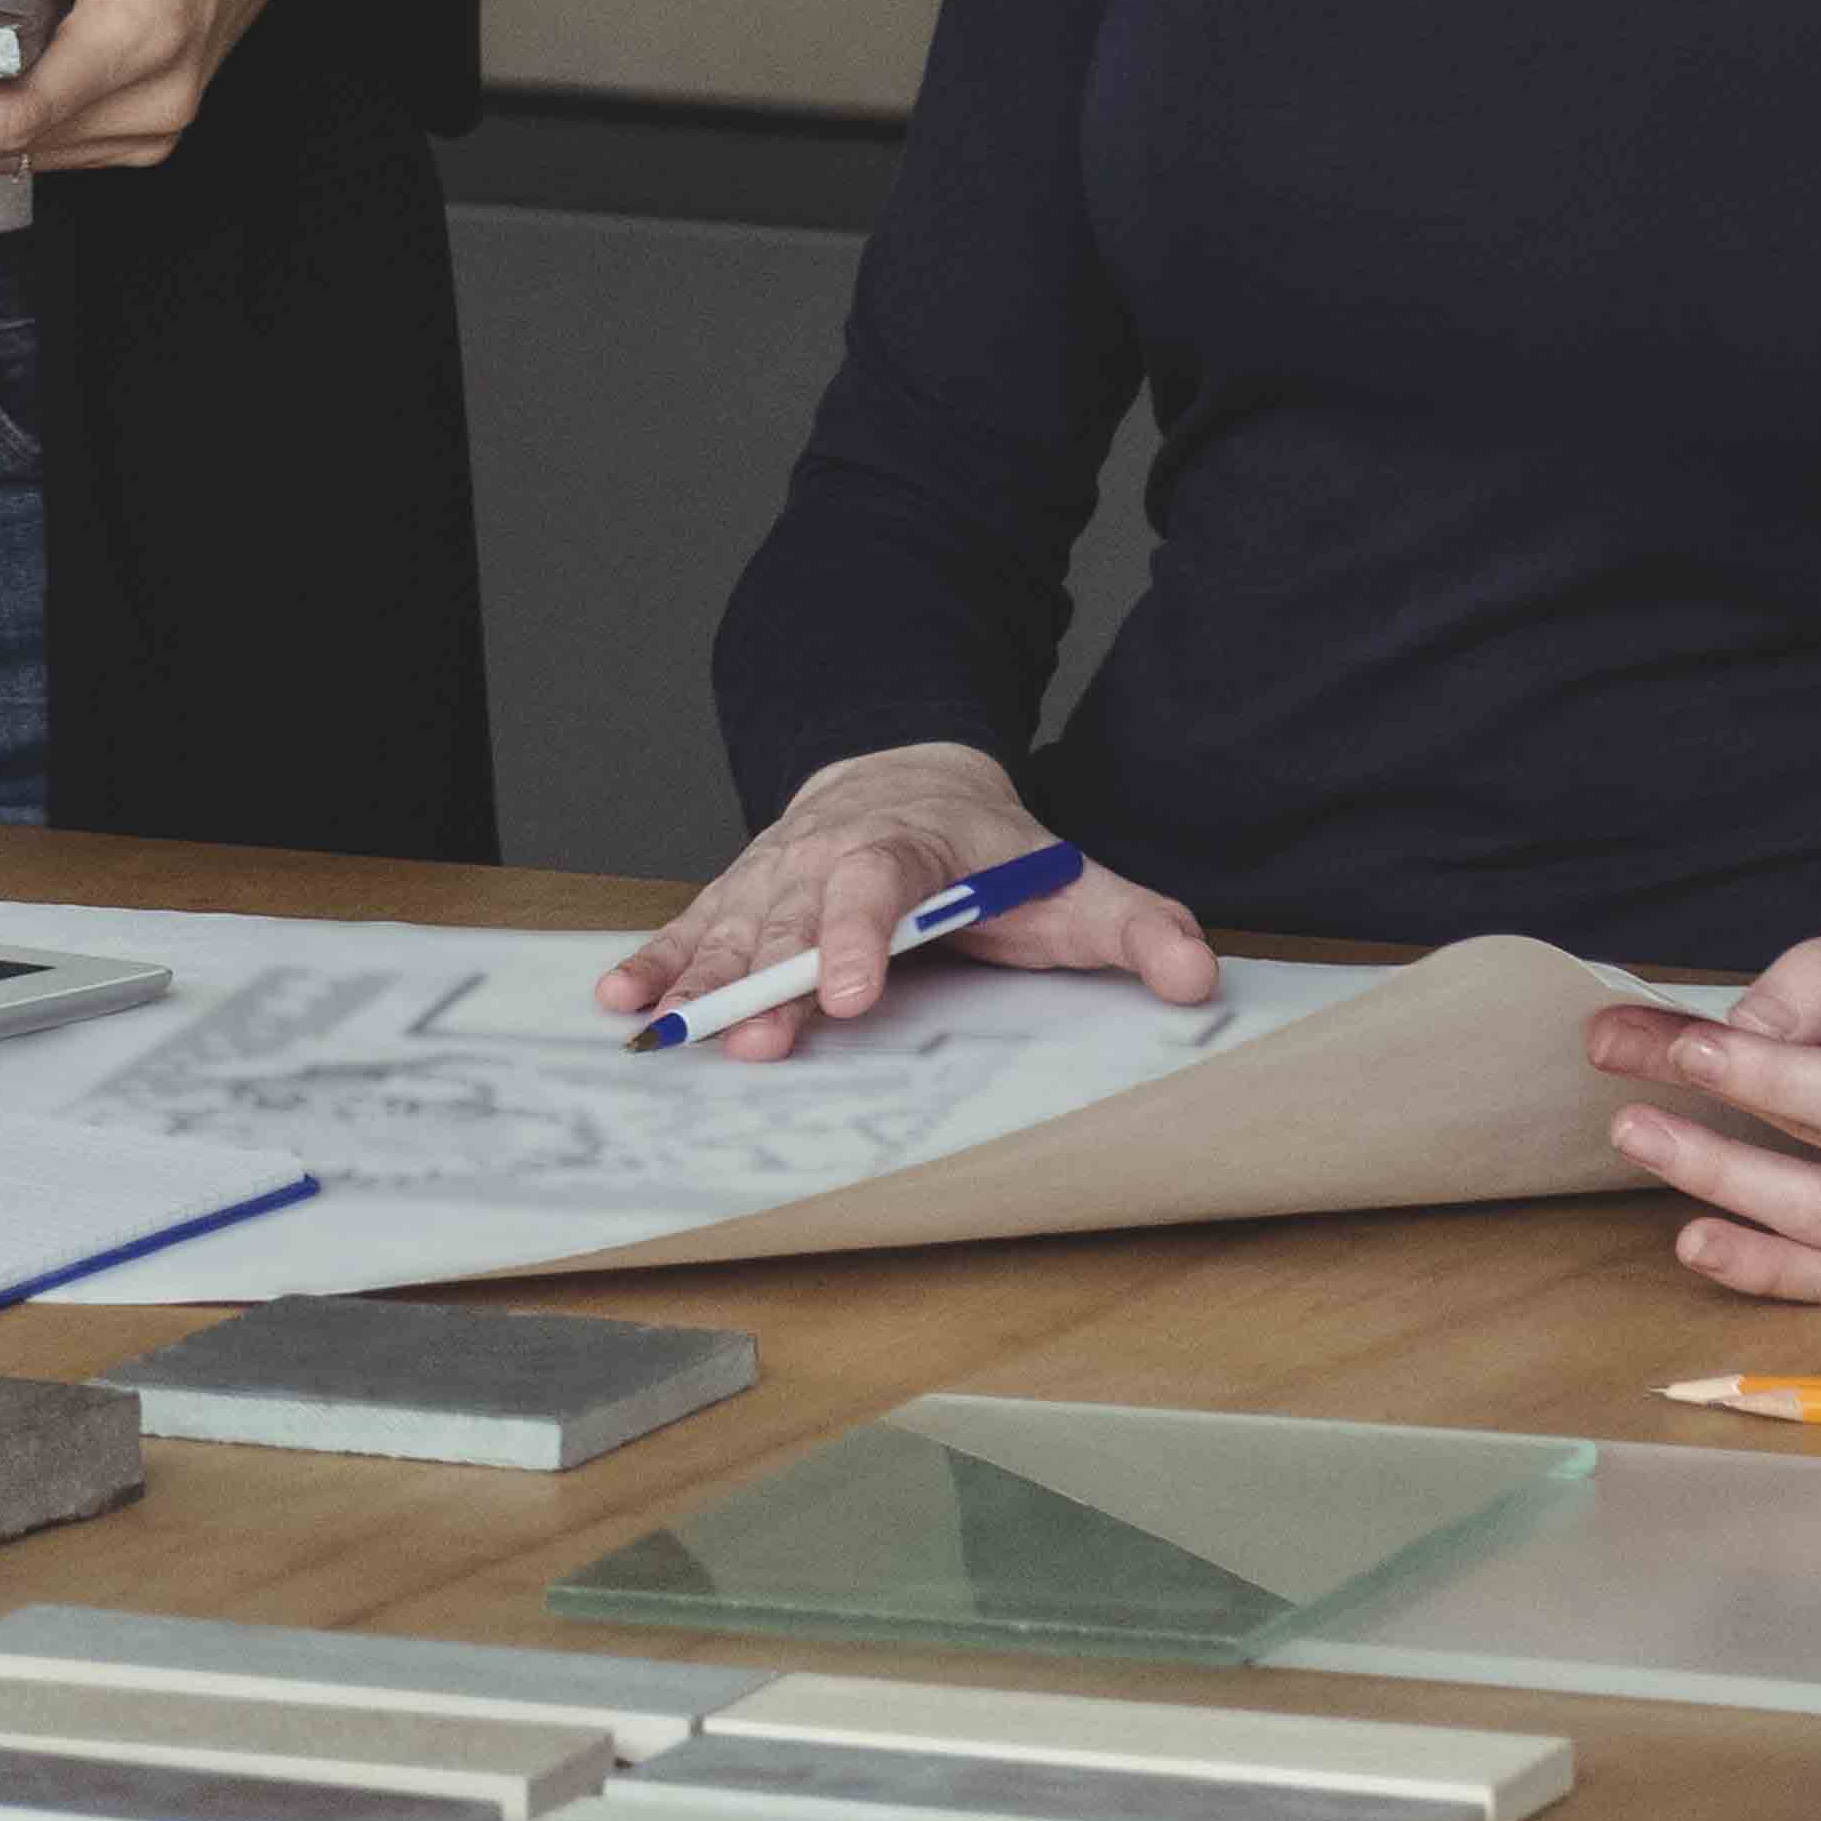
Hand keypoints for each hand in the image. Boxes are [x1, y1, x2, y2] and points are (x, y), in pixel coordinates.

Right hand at [586, 746, 1215, 1058]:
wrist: (906, 778)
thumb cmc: (992, 854)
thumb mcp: (1069, 881)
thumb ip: (1134, 927)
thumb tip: (1195, 977)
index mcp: (907, 850)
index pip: (877, 885)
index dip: (857, 937)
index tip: (846, 993)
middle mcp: (828, 858)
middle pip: (792, 919)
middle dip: (769, 982)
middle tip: (754, 1042)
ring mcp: (778, 876)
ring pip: (735, 928)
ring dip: (700, 980)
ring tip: (662, 1026)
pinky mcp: (742, 895)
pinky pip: (695, 925)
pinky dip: (658, 961)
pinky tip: (624, 997)